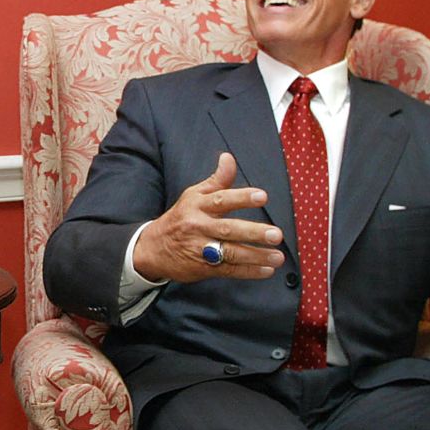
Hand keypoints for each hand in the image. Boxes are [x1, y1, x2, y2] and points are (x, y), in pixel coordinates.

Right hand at [131, 153, 284, 282]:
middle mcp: (198, 226)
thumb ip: (217, 180)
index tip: (262, 197)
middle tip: (276, 234)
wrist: (151, 249)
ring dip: (256, 256)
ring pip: (230, 252)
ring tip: (278, 256)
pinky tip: (267, 270)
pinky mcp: (203, 268)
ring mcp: (200, 249)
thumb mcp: (193, 195)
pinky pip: (229, 270)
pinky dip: (249, 271)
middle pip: (228, 229)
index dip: (242, 197)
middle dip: (253, 232)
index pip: (221, 200)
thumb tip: (229, 158)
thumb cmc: (180, 218)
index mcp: (198, 206)